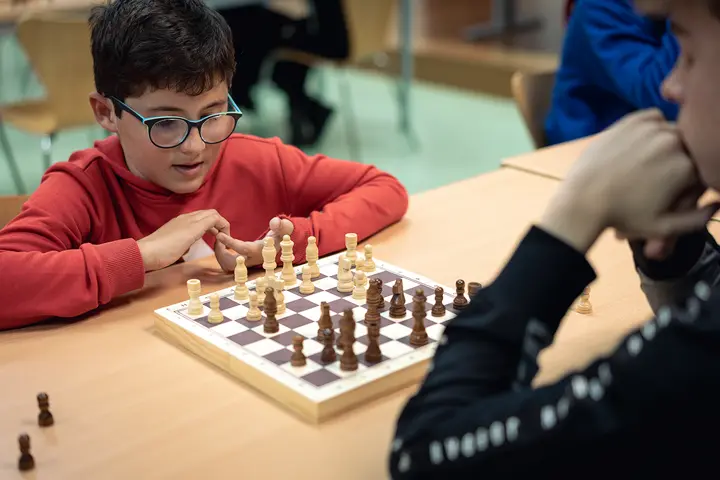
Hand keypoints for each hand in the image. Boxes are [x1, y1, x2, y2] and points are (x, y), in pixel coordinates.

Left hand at [137, 210, 229, 271]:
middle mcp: (186, 219)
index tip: (227, 238)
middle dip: (219, 225)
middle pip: (208, 216)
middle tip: (222, 239)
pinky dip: (201, 233)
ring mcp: (179, 226)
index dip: (224, 225)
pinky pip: (193, 230)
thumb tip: (218, 219)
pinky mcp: (174, 234)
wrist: (146, 254)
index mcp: (192, 218)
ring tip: (214, 241)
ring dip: (211, 229)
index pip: (215, 215)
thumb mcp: (192, 234)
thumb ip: (207, 223)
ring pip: (201, 222)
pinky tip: (198, 243)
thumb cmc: (169, 247)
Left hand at [214, 217, 294, 269]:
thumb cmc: (280, 235)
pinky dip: (221, 255)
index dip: (230, 242)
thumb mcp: (284, 229)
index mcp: (259, 251)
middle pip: (231, 264)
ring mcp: (246, 263)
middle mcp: (252, 260)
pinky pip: (227, 263)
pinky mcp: (241, 262)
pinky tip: (222, 244)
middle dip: (221, 253)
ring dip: (220, 254)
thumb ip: (281, 225)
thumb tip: (275, 223)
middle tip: (218, 237)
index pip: (242, 249)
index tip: (219, 234)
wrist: (279, 244)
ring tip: (219, 240)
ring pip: (227, 266)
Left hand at [540, 109, 717, 252]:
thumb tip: (719, 201)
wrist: (583, 200)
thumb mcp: (664, 227)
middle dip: (682, 160)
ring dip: (668, 143)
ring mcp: (652, 128)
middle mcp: (674, 142)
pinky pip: (654, 118)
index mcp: (688, 166)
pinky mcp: (632, 120)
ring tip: (648, 163)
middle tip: (658, 178)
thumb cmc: (623, 217)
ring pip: (674, 131)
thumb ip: (699, 218)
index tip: (675, 191)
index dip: (691, 181)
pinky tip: (642, 144)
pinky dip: (653, 127)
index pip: (704, 167)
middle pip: (692, 147)